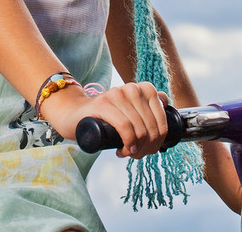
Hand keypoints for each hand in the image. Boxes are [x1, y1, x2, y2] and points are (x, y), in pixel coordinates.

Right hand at [39, 80, 168, 158]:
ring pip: (140, 129)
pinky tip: (123, 150)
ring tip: (127, 153)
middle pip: (152, 128)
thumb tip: (165, 101)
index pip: (163, 121)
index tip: (148, 149)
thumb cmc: (107, 116)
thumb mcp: (131, 109)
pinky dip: (128, 142)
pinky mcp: (103, 104)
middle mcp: (133, 88)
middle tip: (135, 154)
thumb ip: (147, 103)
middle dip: (147, 148)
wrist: (76, 113)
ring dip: (137, 149)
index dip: (158, 141)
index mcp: (144, 88)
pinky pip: (125, 126)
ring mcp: (117, 94)